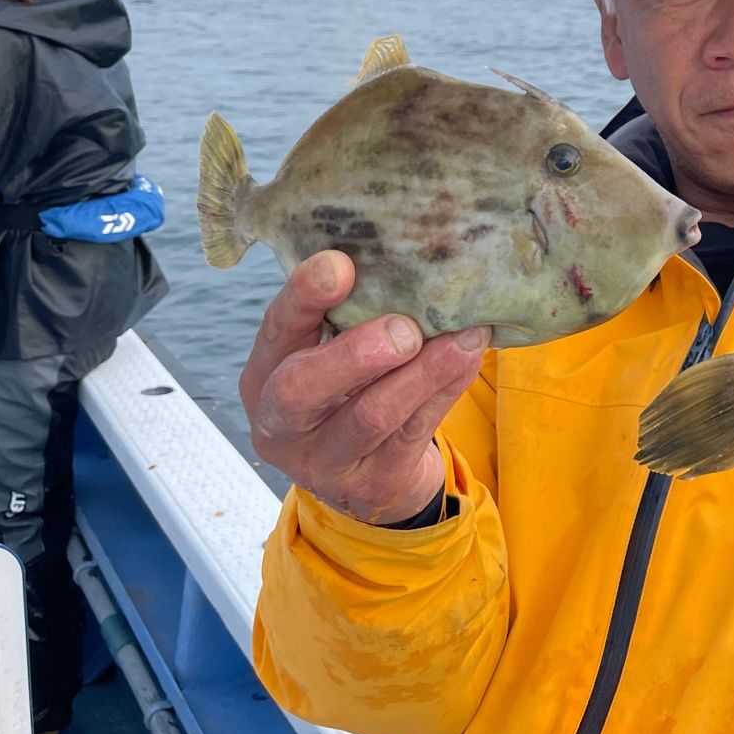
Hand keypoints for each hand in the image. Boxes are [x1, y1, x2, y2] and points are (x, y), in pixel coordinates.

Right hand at [240, 250, 487, 525]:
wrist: (369, 480)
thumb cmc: (350, 390)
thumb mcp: (330, 355)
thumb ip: (347, 315)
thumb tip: (405, 249)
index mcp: (264, 376)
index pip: (275, 331)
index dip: (303, 297)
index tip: (340, 263)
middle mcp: (281, 425)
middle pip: (302, 390)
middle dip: (355, 354)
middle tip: (405, 329)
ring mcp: (325, 462)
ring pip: (372, 415)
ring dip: (423, 372)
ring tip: (466, 336)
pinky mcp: (375, 484)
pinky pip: (415, 431)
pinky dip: (446, 388)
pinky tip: (470, 357)